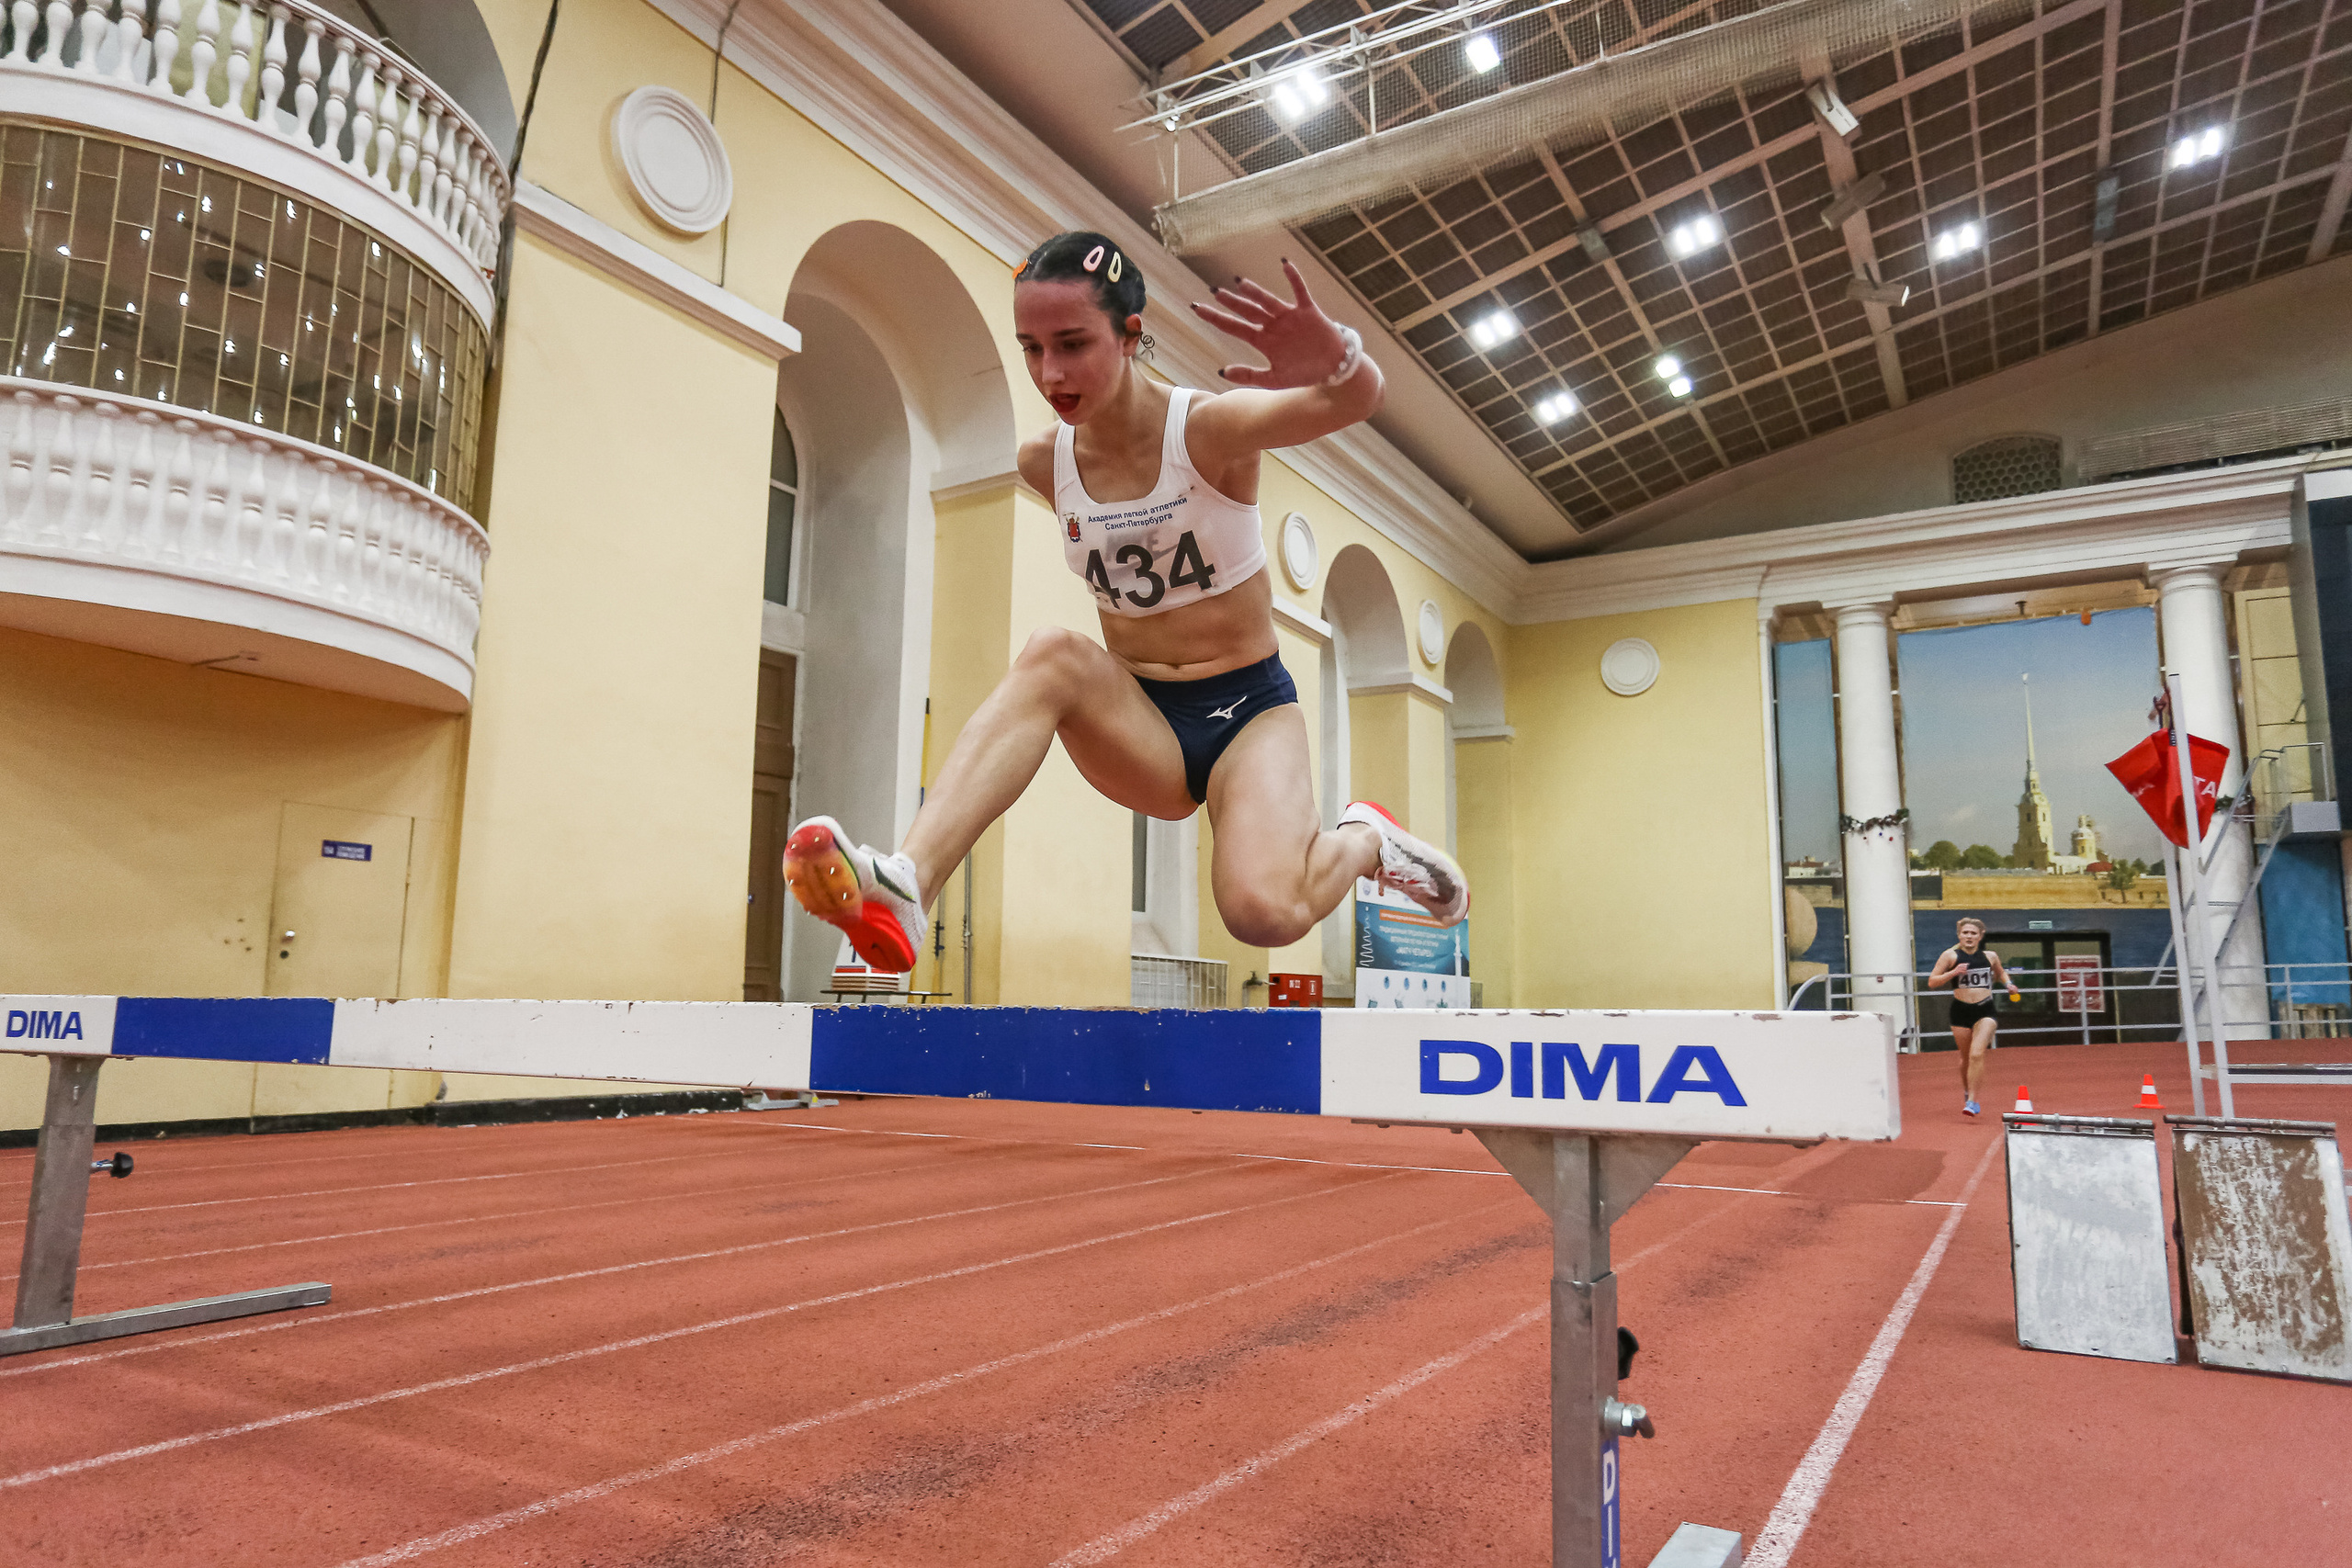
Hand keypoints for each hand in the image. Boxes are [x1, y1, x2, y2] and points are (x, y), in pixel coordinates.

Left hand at [1191, 259, 1349, 387]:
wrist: (1333, 369)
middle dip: (1231, 302)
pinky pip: (1300, 291)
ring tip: (1239, 283)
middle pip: (1247, 311)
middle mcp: (1273, 325)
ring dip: (1256, 292)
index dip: (1215, 317)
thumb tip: (1221, 371)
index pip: (1233, 327)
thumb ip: (1249, 376)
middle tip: (1213, 291)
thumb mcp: (1274, 380)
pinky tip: (1285, 264)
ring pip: (1268, 301)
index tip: (1196, 308)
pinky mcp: (1308, 311)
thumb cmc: (1304, 374)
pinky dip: (1294, 278)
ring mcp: (1290, 317)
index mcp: (1263, 341)